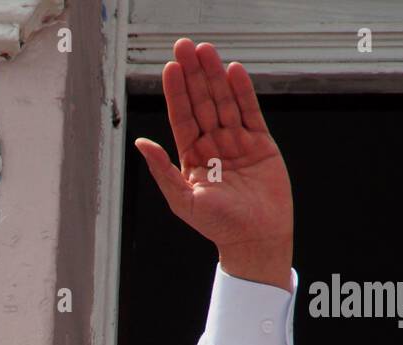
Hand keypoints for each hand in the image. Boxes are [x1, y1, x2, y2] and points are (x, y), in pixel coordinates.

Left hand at [134, 38, 293, 291]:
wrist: (255, 239)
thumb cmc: (217, 226)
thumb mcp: (182, 199)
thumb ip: (162, 170)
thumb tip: (141, 143)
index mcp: (191, 158)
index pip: (182, 117)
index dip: (176, 92)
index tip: (170, 67)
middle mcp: (213, 146)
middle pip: (202, 103)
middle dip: (193, 75)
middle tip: (186, 46)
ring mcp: (237, 142)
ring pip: (225, 102)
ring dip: (215, 76)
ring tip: (206, 50)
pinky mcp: (261, 144)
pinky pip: (250, 112)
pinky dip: (243, 92)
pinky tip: (234, 71)